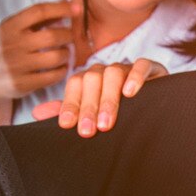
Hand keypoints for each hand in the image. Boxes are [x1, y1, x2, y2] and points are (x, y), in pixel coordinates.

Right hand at [0, 0, 77, 124]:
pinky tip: (61, 67)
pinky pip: (53, 76)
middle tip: (71, 37)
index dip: (61, 8)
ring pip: (55, 57)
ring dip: (66, 54)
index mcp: (10, 26)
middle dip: (68, 36)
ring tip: (65, 53)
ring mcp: (17, 65)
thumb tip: (67, 4)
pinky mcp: (23, 83)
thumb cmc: (9, 49)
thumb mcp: (15, 30)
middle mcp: (12, 44)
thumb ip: (38, 19)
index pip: (38, 11)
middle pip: (52, 36)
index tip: (77, 9)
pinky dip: (62, 70)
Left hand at [31, 58, 168, 136]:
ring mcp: (129, 69)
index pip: (75, 84)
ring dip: (109, 99)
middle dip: (89, 107)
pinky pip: (142, 65)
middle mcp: (108, 72)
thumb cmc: (121, 116)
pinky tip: (130, 94)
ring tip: (108, 123)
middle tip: (88, 131)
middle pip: (92, 80)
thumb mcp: (93, 116)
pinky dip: (135, 77)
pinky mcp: (153, 69)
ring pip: (114, 73)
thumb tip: (37, 113)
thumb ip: (69, 112)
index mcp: (91, 80)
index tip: (68, 126)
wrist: (158, 112)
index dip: (70, 104)